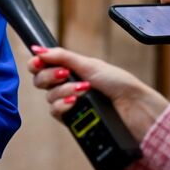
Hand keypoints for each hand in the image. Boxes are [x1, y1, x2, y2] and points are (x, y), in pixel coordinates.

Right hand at [28, 46, 169, 141]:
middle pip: (40, 80)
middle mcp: (67, 85)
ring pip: (48, 97)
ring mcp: (68, 103)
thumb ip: (62, 57)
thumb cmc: (118, 83)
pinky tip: (74, 102)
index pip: (42, 66)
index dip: (37, 63)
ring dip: (63, 91)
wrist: (133, 107)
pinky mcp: (72, 119)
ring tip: (83, 90)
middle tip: (64, 74)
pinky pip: (55, 112)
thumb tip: (37, 49)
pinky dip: (63, 105)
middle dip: (50, 76)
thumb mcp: (89, 65)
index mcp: (71, 69)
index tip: (39, 61)